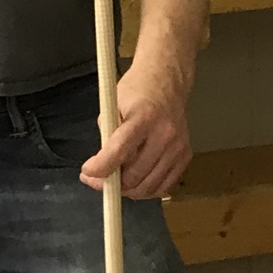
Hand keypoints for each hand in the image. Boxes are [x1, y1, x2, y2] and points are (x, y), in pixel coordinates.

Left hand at [79, 59, 192, 199]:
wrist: (168, 82)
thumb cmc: (137, 92)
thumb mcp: (113, 105)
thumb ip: (106, 136)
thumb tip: (98, 170)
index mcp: (144, 117)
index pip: (120, 151)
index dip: (100, 167)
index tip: (87, 172)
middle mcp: (164, 134)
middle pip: (133, 175)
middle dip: (111, 182)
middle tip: (98, 178)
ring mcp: (177, 147)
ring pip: (147, 187)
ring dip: (127, 190)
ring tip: (116, 180)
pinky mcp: (185, 156)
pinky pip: (163, 186)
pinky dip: (146, 190)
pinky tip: (135, 180)